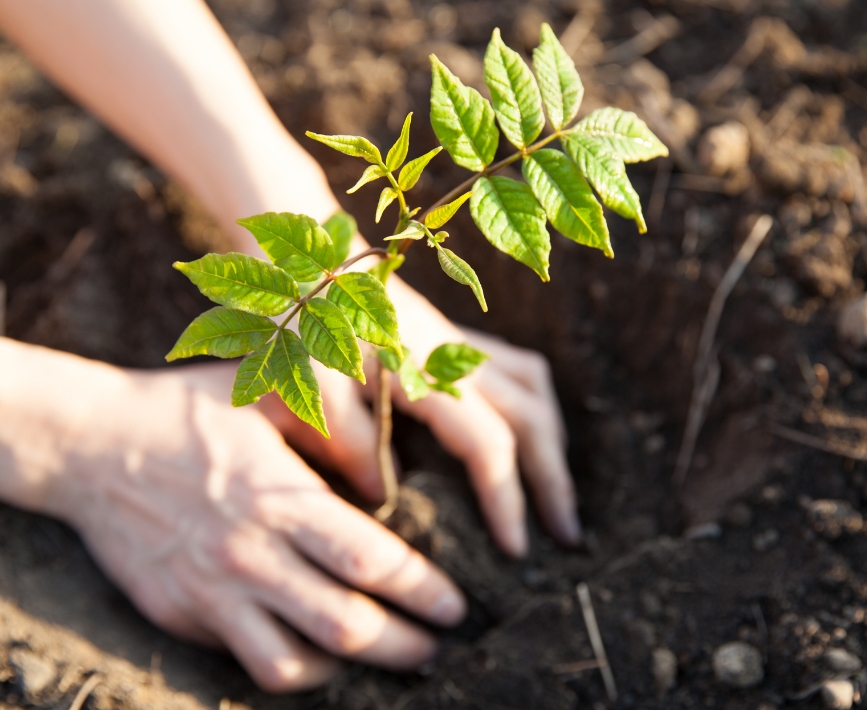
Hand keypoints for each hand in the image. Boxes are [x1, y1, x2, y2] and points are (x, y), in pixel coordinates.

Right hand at [46, 362, 466, 691]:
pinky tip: (317, 657)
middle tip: (435, 647)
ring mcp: (210, 592)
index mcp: (278, 496)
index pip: (370, 560)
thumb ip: (332, 427)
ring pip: (294, 663)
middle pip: (346, 625)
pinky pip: (246, 662)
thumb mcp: (264, 396)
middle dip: (404, 645)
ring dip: (350, 671)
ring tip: (383, 660)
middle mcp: (248, 553)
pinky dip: (292, 669)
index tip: (454, 605)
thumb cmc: (187, 411)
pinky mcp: (179, 615)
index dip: (422, 590)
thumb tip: (384, 479)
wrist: (87, 444)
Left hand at [259, 277, 579, 557]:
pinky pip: (518, 369)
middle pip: (533, 418)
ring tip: (553, 492)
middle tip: (567, 537)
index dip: (506, 498)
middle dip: (553, 479)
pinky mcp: (453, 336)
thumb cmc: (300, 320)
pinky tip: (523, 438)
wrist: (305, 259)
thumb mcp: (311, 383)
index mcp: (427, 371)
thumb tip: (384, 496)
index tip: (515, 550)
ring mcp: (460, 342)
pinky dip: (533, 408)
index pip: (489, 444)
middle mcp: (457, 355)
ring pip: (535, 389)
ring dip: (550, 442)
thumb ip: (350, 439)